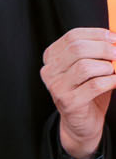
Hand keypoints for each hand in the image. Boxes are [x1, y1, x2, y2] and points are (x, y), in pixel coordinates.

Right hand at [40, 28, 115, 158]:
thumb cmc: (87, 91)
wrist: (82, 123)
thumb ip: (96, 51)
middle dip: (104, 48)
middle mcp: (50, 71)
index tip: (113, 37)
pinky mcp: (68, 102)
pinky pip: (94, 86)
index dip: (96, 34)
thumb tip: (114, 37)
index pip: (73, 37)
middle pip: (77, 49)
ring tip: (113, 71)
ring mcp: (57, 87)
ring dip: (106, 67)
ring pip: (85, 67)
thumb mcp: (89, 66)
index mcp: (52, 57)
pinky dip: (111, 81)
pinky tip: (115, 82)